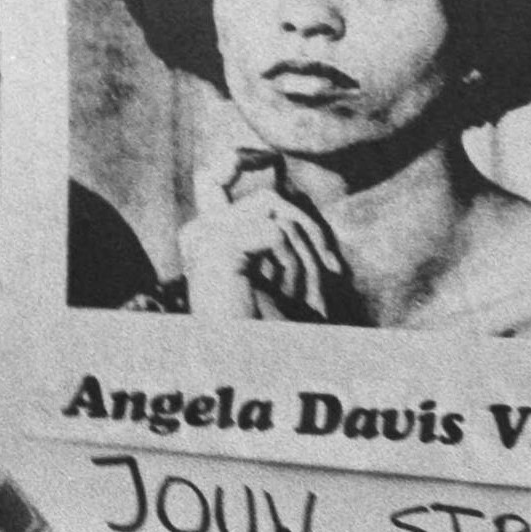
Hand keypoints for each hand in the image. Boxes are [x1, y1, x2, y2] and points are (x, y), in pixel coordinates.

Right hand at [179, 150, 345, 321]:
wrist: (241, 374)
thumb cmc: (260, 336)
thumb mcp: (270, 276)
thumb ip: (269, 234)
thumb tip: (284, 194)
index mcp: (204, 240)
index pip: (212, 178)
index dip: (240, 160)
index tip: (267, 156)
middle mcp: (197, 234)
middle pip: (270, 198)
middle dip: (311, 230)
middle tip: (333, 270)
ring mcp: (204, 238)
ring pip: (278, 213)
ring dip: (306, 257)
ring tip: (306, 300)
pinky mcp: (218, 248)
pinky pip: (276, 233)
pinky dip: (296, 266)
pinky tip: (291, 299)